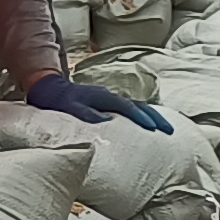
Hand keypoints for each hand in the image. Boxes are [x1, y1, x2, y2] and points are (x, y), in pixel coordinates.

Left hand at [30, 73, 172, 132]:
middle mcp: (110, 96)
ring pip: (138, 106)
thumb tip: (106, 120)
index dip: (141, 117)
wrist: (50, 90)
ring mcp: (110, 98)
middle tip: (170, 130)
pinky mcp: (108, 103)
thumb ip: (86, 113)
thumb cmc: (58, 101)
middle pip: (139, 105)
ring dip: (153, 116)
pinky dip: (144, 114)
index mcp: (103, 97)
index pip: (128, 107)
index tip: (154, 128)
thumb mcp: (69, 108)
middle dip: (156, 117)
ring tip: (167, 128)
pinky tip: (150, 122)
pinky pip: (131, 108)